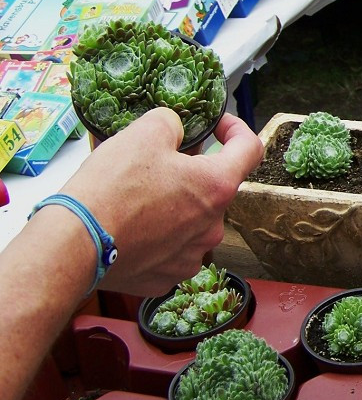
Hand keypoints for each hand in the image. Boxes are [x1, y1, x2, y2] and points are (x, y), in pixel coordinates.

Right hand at [59, 108, 263, 295]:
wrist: (73, 245)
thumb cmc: (110, 190)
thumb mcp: (145, 133)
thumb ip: (173, 123)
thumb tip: (176, 128)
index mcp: (217, 187)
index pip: (249, 149)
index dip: (236, 130)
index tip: (219, 126)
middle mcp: (213, 226)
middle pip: (214, 188)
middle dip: (192, 172)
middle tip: (159, 163)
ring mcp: (191, 255)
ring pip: (192, 220)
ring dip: (175, 206)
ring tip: (138, 197)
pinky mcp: (167, 276)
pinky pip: (171, 248)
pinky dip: (157, 236)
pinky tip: (132, 228)